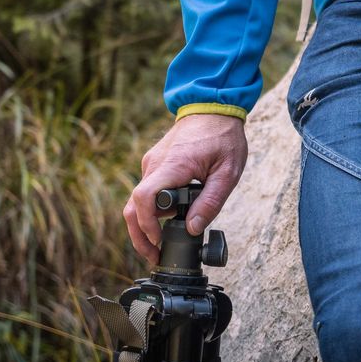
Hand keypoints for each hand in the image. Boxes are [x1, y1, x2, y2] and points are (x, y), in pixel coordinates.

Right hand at [123, 113, 247, 264]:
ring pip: (138, 199)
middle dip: (139, 235)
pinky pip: (147, 190)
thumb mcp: (228, 173)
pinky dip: (152, 208)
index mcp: (173, 165)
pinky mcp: (155, 163)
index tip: (158, 240)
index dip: (146, 224)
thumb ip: (210, 202)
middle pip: (133, 205)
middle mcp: (155, 164)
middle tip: (154, 255)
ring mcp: (152, 162)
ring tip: (160, 244)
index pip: (143, 197)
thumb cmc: (223, 137)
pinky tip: (168, 219)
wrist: (212, 106)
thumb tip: (192, 229)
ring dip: (145, 223)